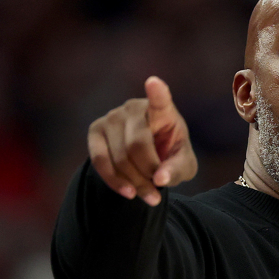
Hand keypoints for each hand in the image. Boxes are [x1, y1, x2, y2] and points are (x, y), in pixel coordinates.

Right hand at [88, 76, 196, 205]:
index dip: (157, 93)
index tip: (154, 83)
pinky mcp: (95, 130)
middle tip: (157, 195)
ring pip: (119, 157)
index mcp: (162, 111)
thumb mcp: (183, 165)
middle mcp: (134, 108)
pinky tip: (128, 192)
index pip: (160, 100)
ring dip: (134, 182)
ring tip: (148, 196)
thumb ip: (176, 170)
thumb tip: (160, 180)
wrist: (143, 159)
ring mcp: (112, 117)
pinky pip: (100, 160)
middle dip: (147, 174)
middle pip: (137, 145)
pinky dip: (114, 180)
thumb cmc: (168, 156)